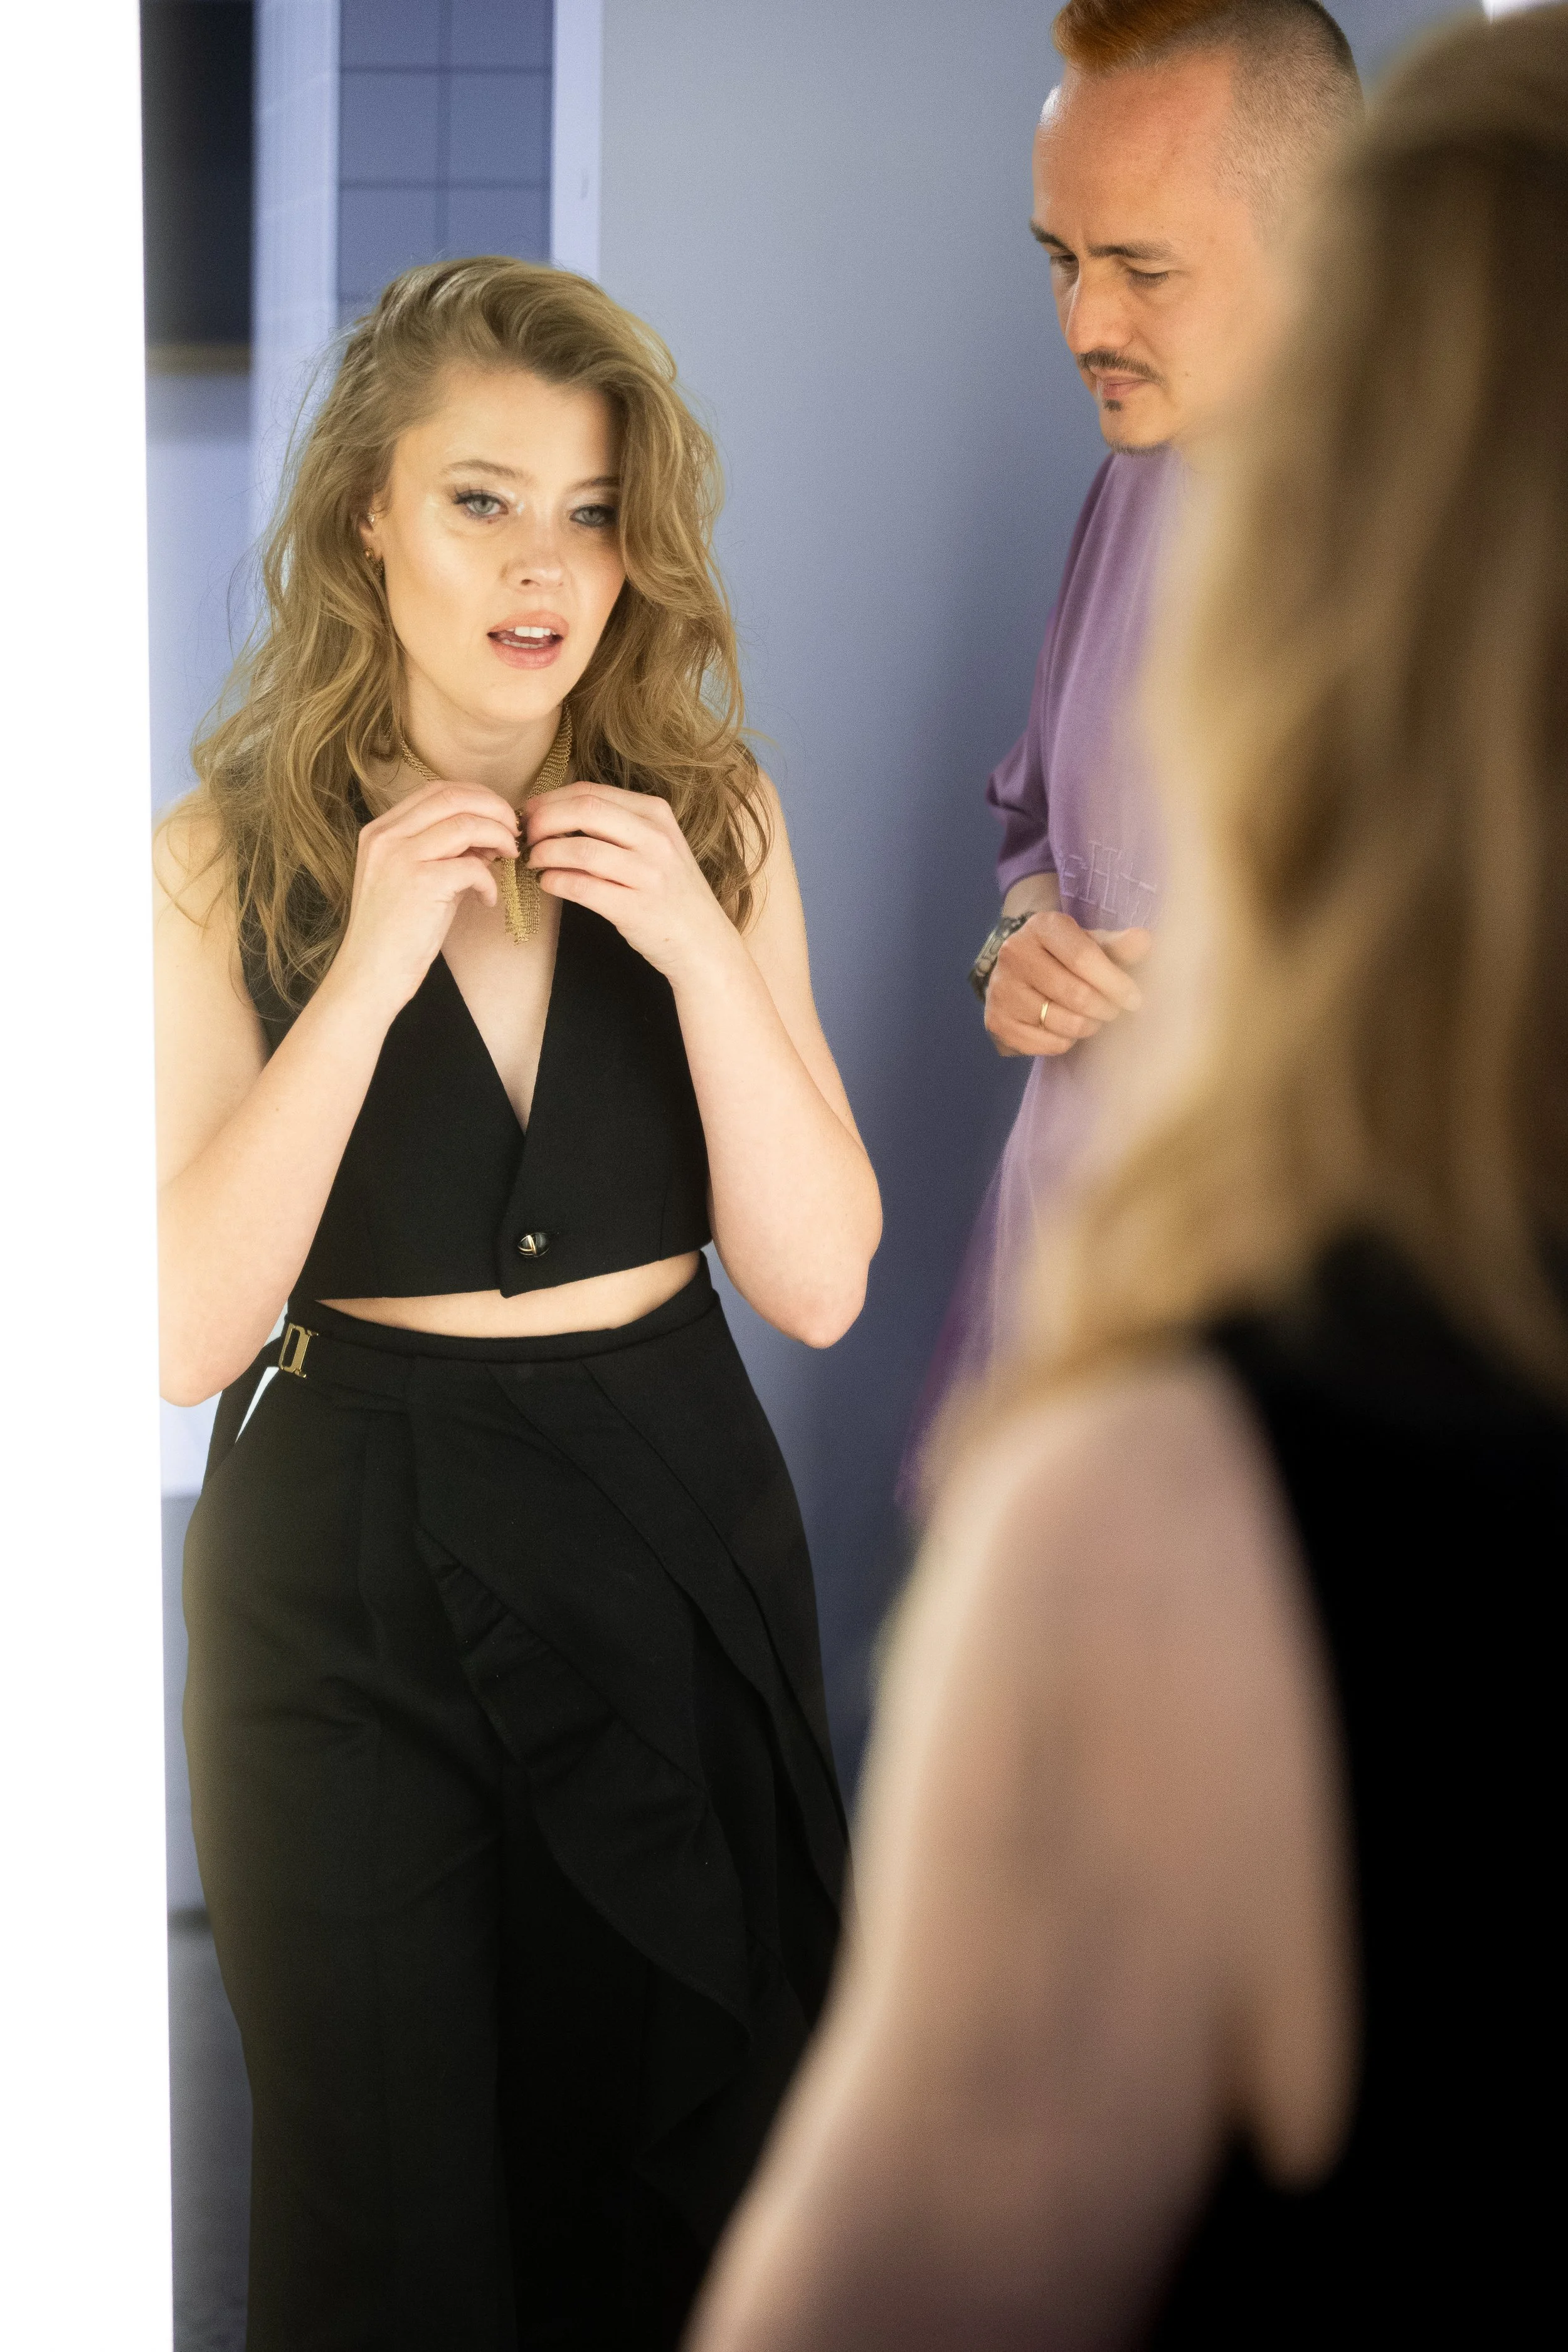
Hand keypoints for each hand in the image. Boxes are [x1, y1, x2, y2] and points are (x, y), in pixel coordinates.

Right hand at [328, 780, 520, 1015]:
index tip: (497, 817)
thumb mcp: (414, 880)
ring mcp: (400, 857)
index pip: (436, 791)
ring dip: (498, 837)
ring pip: (466, 823)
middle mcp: (386, 836)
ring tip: (508, 858)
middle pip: (453, 796)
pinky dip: (489, 881)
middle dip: (494, 808)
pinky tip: (487, 900)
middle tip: (514, 831)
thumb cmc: (396, 933)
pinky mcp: (420, 883)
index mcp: (381, 830)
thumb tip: (487, 838)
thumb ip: (444, 853)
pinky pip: (472, 866)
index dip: (476, 797)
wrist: (370, 975)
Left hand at [525, 781, 734, 979]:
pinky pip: (580, 887)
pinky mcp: (636, 909)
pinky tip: (548, 883)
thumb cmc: (670, 893)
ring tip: (534, 862)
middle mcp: (655, 838)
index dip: (550, 801)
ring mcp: (648, 874)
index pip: (590, 792)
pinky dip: (554, 882)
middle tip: (527, 837)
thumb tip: (554, 813)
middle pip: (582, 810)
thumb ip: (616, 825)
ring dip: (544, 854)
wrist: (704, 943)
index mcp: (656, 813)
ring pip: (578, 849)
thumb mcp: (655, 845)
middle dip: (543, 821)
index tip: (531, 815)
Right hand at [985, 910, 1150, 1057]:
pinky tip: (1066, 1029)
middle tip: (1114, 1011)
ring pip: (1062, 1022)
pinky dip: (1065, 1042)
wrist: (1018, 969)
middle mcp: (1015, 953)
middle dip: (1105, 1009)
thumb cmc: (1065, 956)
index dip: (1115, 983)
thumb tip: (1145, 941)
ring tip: (1092, 1019)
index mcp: (1042, 926)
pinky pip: (1046, 1043)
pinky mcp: (996, 1021)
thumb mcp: (1091, 943)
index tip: (1135, 999)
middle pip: (1075, 994)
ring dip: (1088, 1027)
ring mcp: (1002, 989)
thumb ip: (1118, 945)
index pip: (1083, 957)